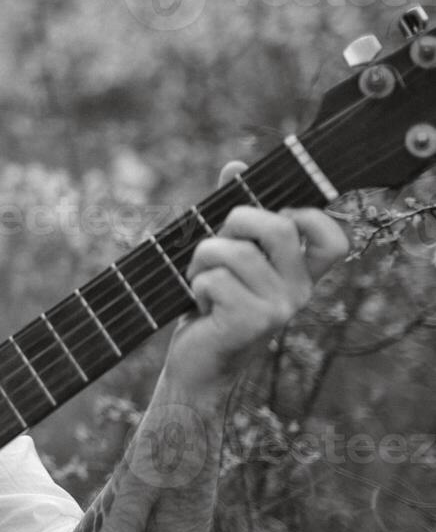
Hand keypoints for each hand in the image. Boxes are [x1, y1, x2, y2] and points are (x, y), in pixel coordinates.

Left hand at [164, 161, 347, 387]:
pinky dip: (196, 284)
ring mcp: (279, 308)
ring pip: (235, 252)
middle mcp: (300, 291)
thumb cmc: (212, 304)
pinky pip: (216, 278)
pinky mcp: (252, 322)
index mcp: (302, 274)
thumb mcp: (226, 256)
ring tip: (200, 280)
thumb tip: (236, 165)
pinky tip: (200, 304)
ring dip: (202, 259)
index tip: (272, 217)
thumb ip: (234, 215)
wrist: (198, 365)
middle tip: (214, 245)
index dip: (306, 215)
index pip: (334, 237)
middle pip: (276, 225)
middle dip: (233, 221)